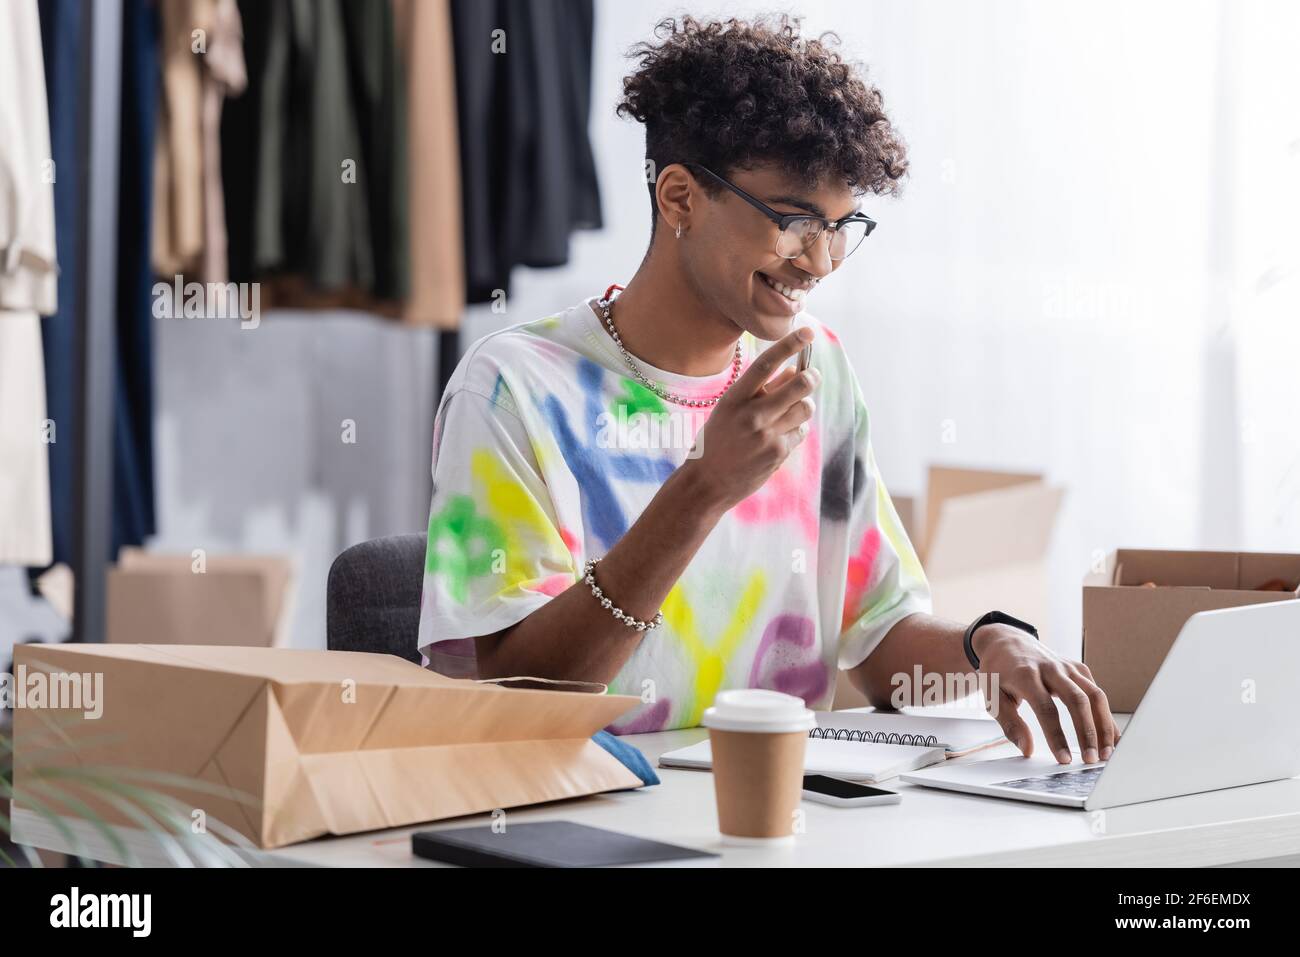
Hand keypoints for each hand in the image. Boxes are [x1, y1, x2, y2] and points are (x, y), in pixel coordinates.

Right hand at [681, 327, 819, 510]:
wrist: (707, 483)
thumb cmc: (718, 441)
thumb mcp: (731, 410)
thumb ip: (761, 391)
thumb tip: (795, 371)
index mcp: (734, 398)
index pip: (765, 364)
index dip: (788, 345)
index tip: (806, 332)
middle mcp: (751, 415)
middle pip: (798, 385)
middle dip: (811, 377)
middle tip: (812, 375)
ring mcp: (766, 435)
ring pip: (805, 408)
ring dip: (804, 405)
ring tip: (792, 411)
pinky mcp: (778, 453)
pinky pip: (801, 431)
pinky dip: (796, 430)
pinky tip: (780, 437)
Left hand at [972, 624, 1119, 764]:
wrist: (1005, 641)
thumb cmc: (997, 672)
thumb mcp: (992, 696)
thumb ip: (1009, 724)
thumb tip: (1027, 749)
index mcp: (1026, 675)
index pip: (1046, 709)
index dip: (1057, 736)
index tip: (1064, 759)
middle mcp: (1051, 668)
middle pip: (1077, 700)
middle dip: (1087, 733)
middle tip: (1091, 760)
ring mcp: (1067, 667)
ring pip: (1094, 695)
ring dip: (1104, 726)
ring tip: (1106, 753)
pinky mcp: (1078, 668)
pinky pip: (1096, 692)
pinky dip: (1106, 715)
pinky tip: (1111, 736)